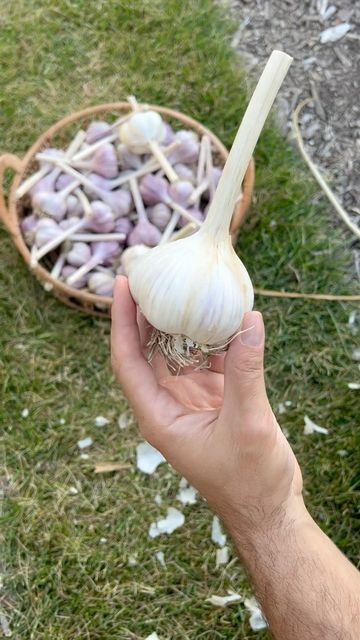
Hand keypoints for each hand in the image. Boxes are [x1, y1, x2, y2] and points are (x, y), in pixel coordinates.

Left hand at [111, 276, 305, 537]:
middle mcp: (168, 404)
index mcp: (159, 416)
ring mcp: (191, 400)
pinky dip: (216, 338)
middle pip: (147, 350)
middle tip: (149, 273)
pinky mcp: (216, 398)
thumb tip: (248, 321)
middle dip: (145, 313)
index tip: (120, 286)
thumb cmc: (250, 481)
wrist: (270, 509)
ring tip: (183, 284)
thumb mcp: (247, 424)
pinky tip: (225, 315)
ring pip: (178, 351)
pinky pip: (209, 359)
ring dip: (181, 321)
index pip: (128, 361)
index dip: (121, 322)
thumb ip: (246, 372)